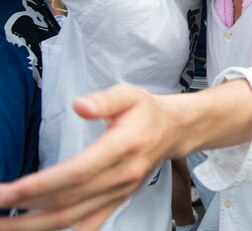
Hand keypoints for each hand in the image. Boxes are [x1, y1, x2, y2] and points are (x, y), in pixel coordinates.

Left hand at [0, 85, 177, 230]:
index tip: (10, 190)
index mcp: (124, 147)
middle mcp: (121, 176)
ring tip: (2, 225)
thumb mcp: (129, 95)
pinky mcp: (116, 202)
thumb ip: (104, 100)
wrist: (174, 131)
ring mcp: (119, 193)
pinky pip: (87, 225)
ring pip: (71, 218)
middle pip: (67, 200)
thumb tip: (80, 105)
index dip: (42, 184)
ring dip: (32, 226)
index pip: (78, 172)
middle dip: (25, 206)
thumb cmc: (146, 112)